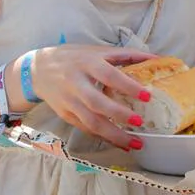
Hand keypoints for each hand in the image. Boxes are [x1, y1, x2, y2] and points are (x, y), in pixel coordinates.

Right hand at [29, 44, 152, 149]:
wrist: (37, 69)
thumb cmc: (73, 58)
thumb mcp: (97, 51)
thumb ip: (126, 54)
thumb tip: (156, 58)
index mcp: (87, 63)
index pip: (109, 76)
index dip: (128, 86)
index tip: (147, 96)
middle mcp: (76, 83)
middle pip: (97, 103)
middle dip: (119, 115)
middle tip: (139, 123)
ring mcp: (69, 101)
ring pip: (90, 122)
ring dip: (113, 135)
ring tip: (134, 144)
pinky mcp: (65, 115)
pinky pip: (85, 129)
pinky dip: (103, 138)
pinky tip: (119, 143)